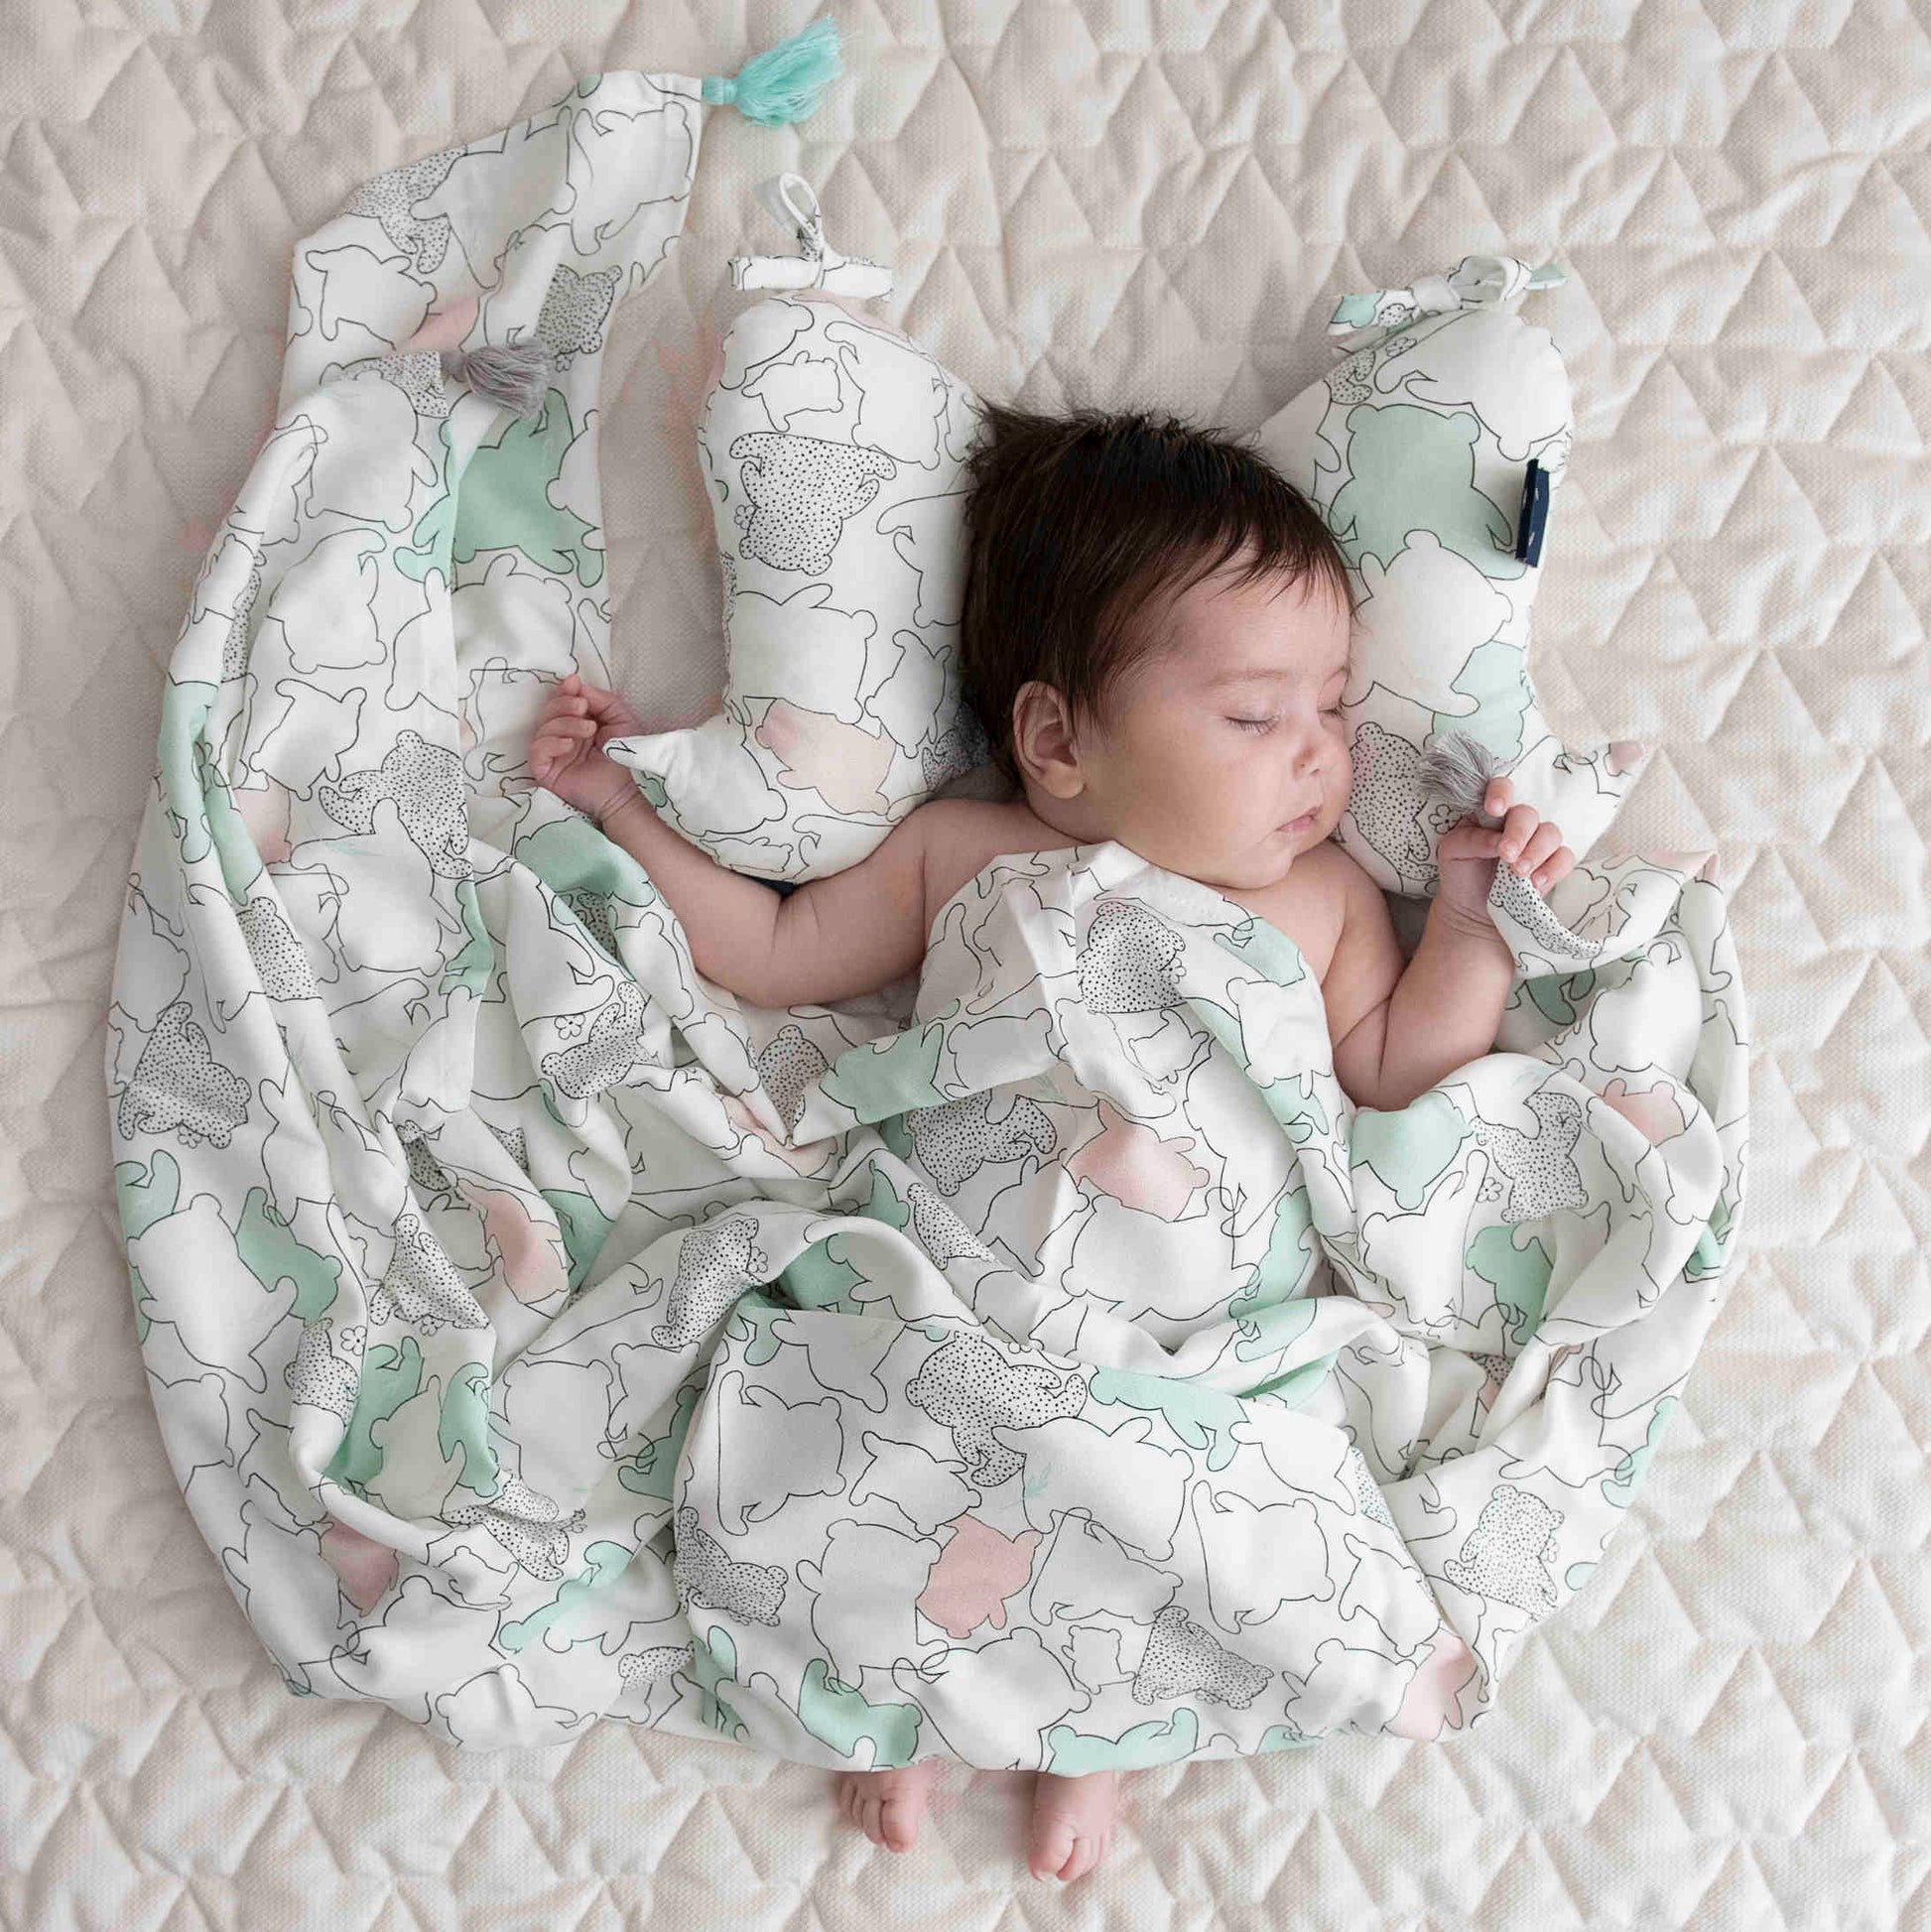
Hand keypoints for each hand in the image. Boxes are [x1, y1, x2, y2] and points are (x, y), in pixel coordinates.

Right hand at [529, 672, 648, 823]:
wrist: (627, 790)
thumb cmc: (625, 755)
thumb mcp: (620, 718)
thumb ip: (602, 699)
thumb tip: (577, 685)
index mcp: (577, 723)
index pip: (560, 702)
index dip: (563, 690)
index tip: (573, 683)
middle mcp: (561, 737)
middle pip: (548, 712)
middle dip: (563, 704)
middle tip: (583, 707)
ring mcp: (552, 754)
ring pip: (543, 728)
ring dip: (565, 723)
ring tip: (589, 730)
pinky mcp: (545, 771)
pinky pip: (536, 751)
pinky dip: (551, 743)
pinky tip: (569, 745)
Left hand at [1434, 773, 1575, 932]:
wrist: (1471, 907)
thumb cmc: (1460, 871)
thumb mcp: (1452, 852)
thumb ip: (1471, 840)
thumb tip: (1497, 840)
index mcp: (1491, 813)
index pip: (1501, 788)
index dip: (1500, 793)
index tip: (1495, 809)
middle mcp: (1516, 823)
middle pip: (1528, 814)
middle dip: (1519, 834)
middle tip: (1507, 855)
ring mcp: (1536, 842)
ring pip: (1550, 833)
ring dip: (1536, 852)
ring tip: (1519, 873)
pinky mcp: (1551, 863)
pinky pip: (1564, 857)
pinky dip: (1553, 869)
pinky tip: (1536, 883)